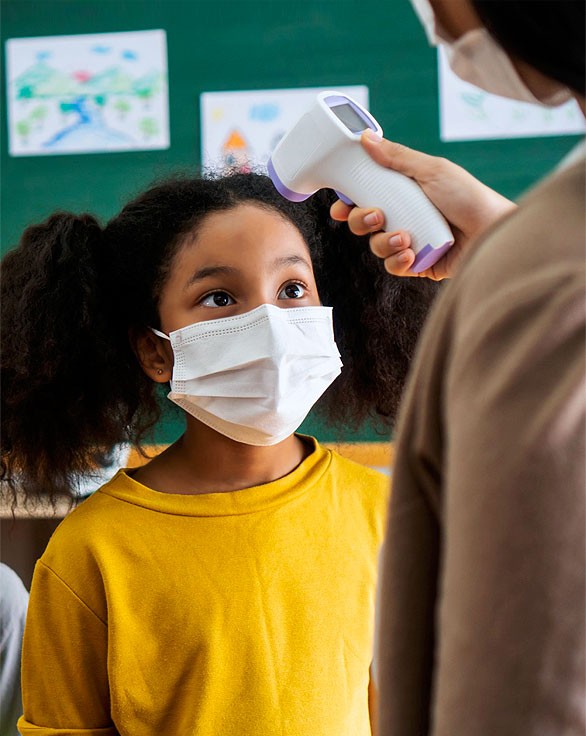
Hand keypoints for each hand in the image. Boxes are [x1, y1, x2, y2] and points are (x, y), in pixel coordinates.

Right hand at [330, 131, 516, 279]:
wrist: (493, 232)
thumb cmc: (469, 198)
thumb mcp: (432, 171)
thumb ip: (397, 157)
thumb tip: (366, 139)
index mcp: (403, 193)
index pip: (366, 197)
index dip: (349, 202)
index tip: (341, 205)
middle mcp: (404, 216)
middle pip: (364, 223)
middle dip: (362, 221)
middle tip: (376, 216)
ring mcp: (410, 242)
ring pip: (376, 246)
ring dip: (384, 242)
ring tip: (405, 238)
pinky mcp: (418, 265)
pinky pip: (394, 266)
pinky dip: (398, 261)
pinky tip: (412, 254)